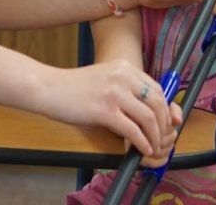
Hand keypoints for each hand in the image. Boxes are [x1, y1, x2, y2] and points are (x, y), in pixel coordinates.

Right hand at [36, 61, 180, 158]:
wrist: (48, 88)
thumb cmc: (73, 88)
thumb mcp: (104, 79)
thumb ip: (125, 88)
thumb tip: (148, 110)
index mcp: (124, 67)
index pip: (157, 89)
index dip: (166, 109)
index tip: (167, 123)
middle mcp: (123, 76)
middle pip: (157, 103)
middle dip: (164, 125)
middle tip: (163, 138)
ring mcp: (114, 93)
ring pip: (148, 118)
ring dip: (155, 137)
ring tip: (153, 146)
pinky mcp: (105, 110)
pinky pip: (133, 130)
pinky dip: (142, 143)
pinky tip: (142, 150)